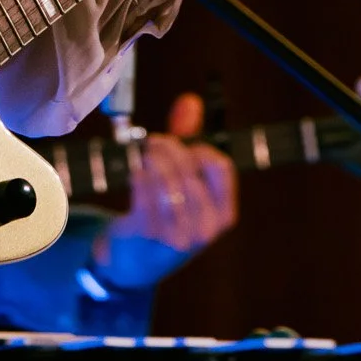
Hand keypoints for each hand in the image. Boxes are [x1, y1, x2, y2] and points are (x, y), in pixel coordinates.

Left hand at [90, 93, 236, 291]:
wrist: (136, 260)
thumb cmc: (167, 212)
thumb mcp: (185, 179)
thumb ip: (189, 137)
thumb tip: (190, 101)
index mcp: (224, 214)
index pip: (221, 168)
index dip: (201, 148)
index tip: (186, 145)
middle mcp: (206, 228)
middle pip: (190, 171)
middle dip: (170, 148)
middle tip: (155, 140)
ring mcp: (178, 234)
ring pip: (166, 180)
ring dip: (153, 159)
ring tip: (146, 154)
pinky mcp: (150, 235)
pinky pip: (144, 192)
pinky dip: (139, 176)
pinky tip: (136, 173)